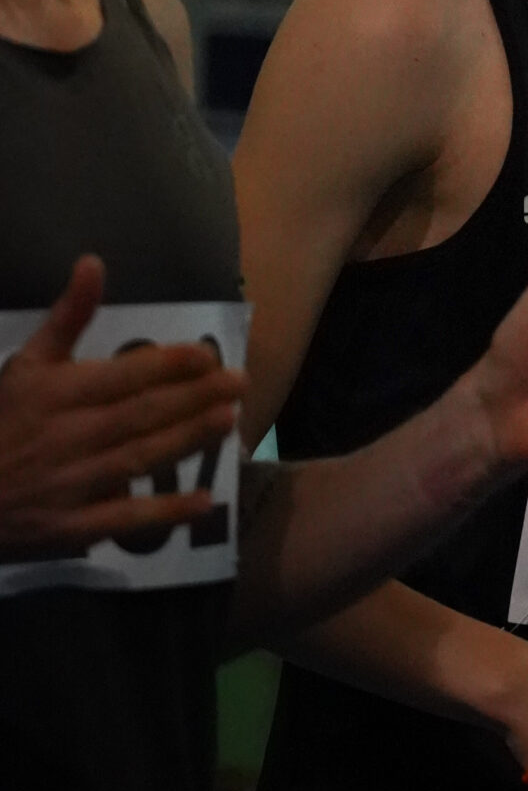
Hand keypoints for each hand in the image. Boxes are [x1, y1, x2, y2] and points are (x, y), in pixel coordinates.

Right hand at [0, 255, 245, 556]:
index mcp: (61, 393)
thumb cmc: (3, 420)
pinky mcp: (72, 528)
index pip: (123, 376)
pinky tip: (205, 503)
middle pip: (140, 415)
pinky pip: (123, 521)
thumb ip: (67, 316)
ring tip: (230, 422)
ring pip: (138, 459)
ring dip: (185, 441)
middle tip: (240, 383)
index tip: (207, 356)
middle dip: (192, 398)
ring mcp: (73, 484)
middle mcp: (71, 436)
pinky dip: (163, 514)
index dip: (167, 365)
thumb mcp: (28, 363)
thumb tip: (94, 262)